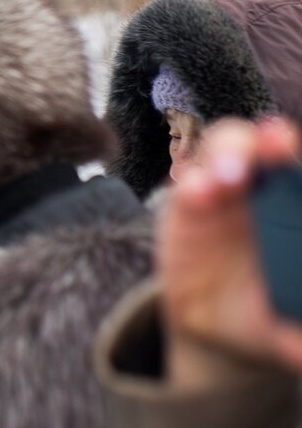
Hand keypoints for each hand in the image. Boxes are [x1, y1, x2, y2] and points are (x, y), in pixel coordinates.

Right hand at [159, 117, 301, 380]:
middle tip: (276, 143)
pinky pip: (186, 182)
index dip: (295, 157)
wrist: (216, 323)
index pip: (298, 171)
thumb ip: (295, 334)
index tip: (292, 150)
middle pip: (266, 144)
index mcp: (296, 209)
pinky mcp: (185, 202)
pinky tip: (194, 192)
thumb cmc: (268, 312)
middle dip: (270, 141)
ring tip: (226, 178)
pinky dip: (191, 182)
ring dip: (229, 154)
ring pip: (225, 148)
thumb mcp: (286, 328)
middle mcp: (264, 188)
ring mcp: (222, 188)